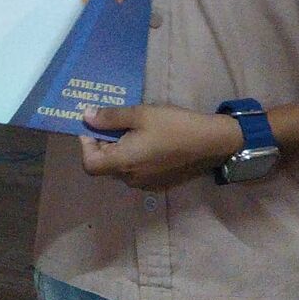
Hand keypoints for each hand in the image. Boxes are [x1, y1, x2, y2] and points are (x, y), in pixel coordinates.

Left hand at [78, 105, 245, 191]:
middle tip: (114, 123)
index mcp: (124, 163)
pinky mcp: (159, 185)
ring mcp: (146, 185)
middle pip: (105, 166)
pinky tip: (150, 142)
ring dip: (120, 151)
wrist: (212, 143)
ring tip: (134, 130)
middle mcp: (131, 180)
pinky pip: (137, 173)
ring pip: (121, 169)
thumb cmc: (175, 126)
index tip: (94, 128)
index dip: (86, 146)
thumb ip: (111, 117)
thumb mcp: (141, 114)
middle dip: (104, 145)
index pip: (89, 164)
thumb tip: (86, 117)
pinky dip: (135, 159)